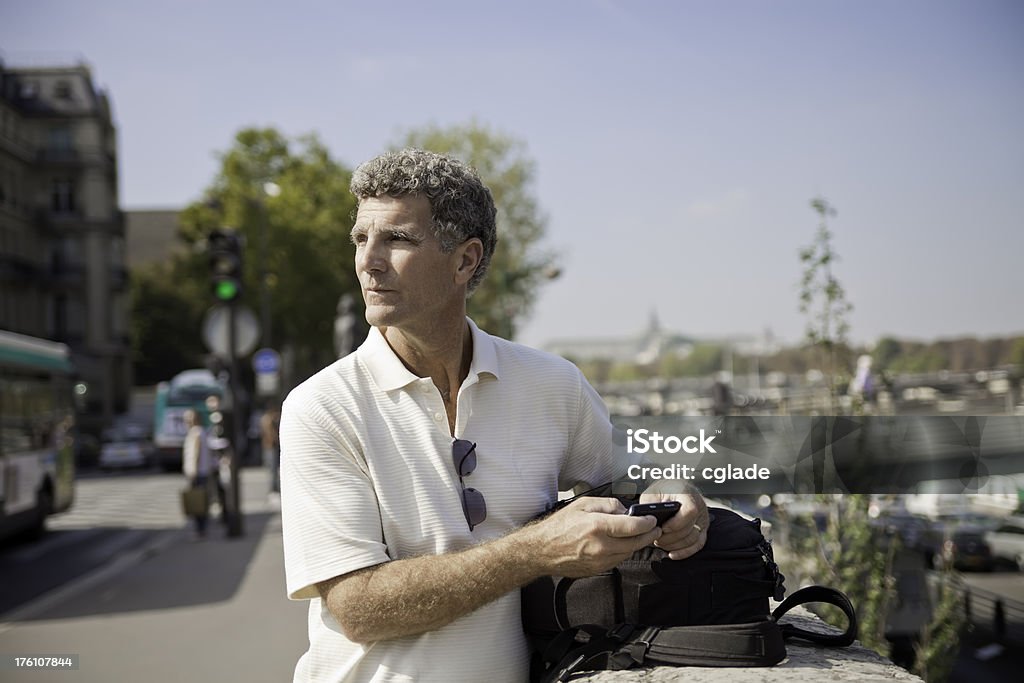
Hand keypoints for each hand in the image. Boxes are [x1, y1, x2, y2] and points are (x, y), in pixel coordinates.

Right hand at [526, 497, 662, 577]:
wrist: (542, 550)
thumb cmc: (559, 525)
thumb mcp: (582, 504)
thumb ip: (607, 505)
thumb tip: (625, 510)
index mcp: (597, 526)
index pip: (633, 526)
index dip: (647, 523)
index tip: (653, 520)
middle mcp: (601, 546)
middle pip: (636, 543)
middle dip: (649, 535)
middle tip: (656, 529)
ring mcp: (600, 561)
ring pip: (628, 553)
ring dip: (636, 544)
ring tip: (638, 535)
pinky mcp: (598, 570)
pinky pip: (618, 560)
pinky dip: (623, 552)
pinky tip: (621, 544)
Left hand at [639, 485, 707, 559]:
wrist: (673, 488)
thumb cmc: (663, 490)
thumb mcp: (652, 493)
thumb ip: (649, 505)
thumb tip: (647, 521)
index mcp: (687, 494)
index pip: (690, 511)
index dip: (676, 523)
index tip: (663, 527)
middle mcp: (699, 506)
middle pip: (690, 529)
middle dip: (671, 538)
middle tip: (656, 538)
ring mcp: (702, 518)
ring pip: (693, 539)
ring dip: (675, 545)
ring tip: (661, 542)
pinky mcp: (702, 529)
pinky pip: (697, 545)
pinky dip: (684, 552)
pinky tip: (672, 554)